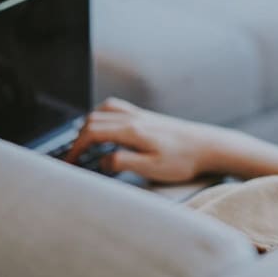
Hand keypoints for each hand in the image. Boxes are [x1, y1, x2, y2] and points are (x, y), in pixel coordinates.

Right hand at [65, 98, 224, 182]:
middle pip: (93, 119)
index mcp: (132, 130)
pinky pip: (117, 107)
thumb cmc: (184, 160)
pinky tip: (107, 128)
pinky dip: (103, 115)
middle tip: (73, 157)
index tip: (69, 163)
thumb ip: (124, 163)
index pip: (92, 133)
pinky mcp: (148, 116)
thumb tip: (103, 160)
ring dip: (89, 124)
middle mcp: (134, 118)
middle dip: (78, 137)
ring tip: (84, 143)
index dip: (75, 148)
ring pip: (103, 110)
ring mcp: (141, 114)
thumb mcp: (153, 168)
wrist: (208, 146)